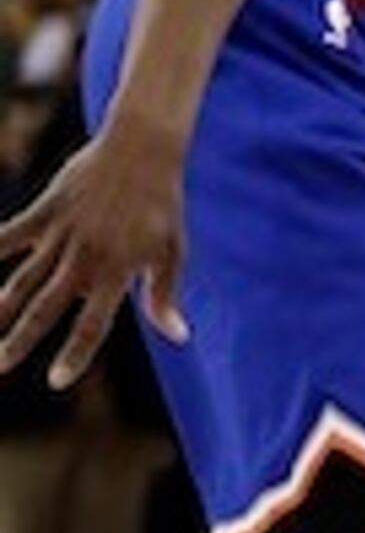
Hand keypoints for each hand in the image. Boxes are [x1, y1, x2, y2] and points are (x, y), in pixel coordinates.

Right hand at [0, 114, 189, 385]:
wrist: (143, 151)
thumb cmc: (162, 206)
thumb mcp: (171, 252)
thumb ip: (163, 296)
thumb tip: (179, 337)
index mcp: (118, 272)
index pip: (94, 323)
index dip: (76, 353)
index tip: (57, 381)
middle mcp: (86, 258)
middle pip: (48, 308)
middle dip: (21, 339)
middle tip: (1, 366)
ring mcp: (63, 235)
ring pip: (24, 278)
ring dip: (3, 306)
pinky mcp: (46, 211)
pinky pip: (10, 235)